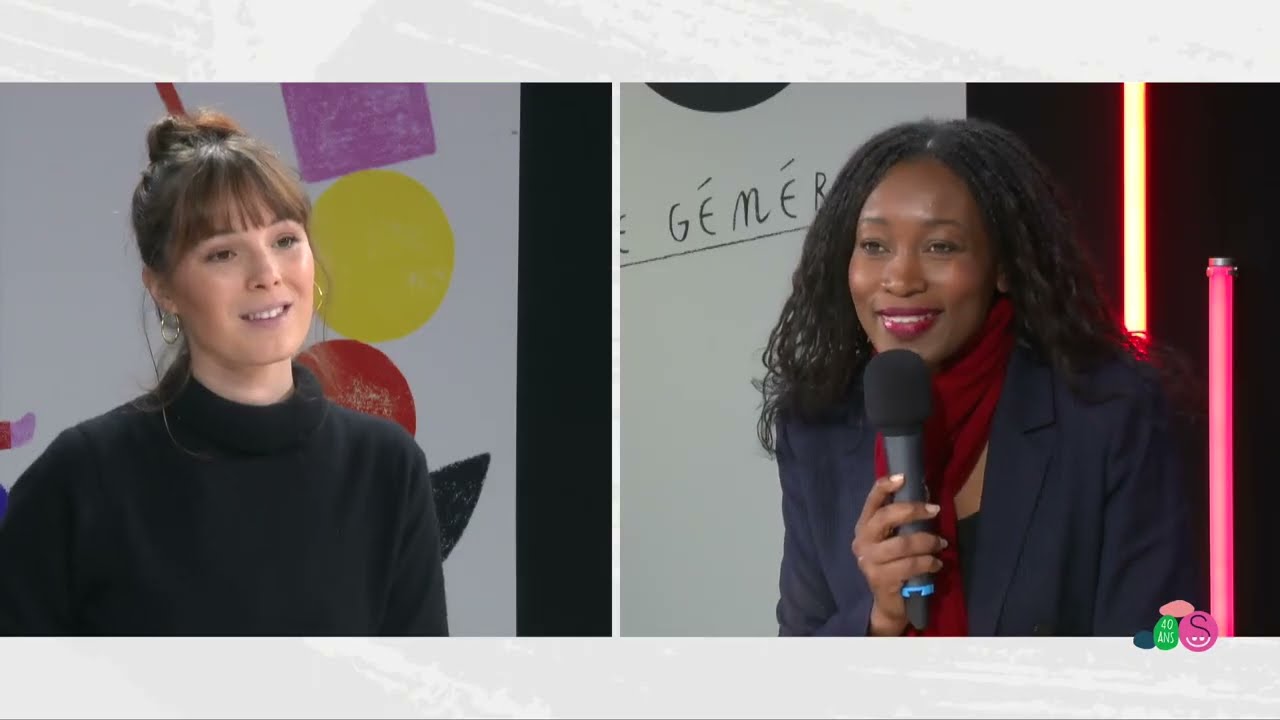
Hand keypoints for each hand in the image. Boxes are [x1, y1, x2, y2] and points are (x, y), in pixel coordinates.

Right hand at [851, 473, 944, 635]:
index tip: (903, 477)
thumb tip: (926, 493)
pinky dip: (928, 562)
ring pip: (903, 544)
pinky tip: (936, 564)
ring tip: (941, 544)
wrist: (889, 603)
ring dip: (928, 541)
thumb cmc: (895, 565)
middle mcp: (861, 541)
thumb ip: (903, 521)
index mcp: (864, 527)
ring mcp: (868, 561)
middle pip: (885, 517)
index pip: (872, 502)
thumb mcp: (895, 540)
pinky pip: (910, 566)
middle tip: (935, 510)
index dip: (885, 487)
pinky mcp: (880, 579)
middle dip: (913, 510)